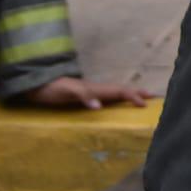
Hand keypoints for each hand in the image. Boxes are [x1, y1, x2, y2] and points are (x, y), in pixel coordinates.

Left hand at [21, 77, 152, 110]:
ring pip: (114, 93)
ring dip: (130, 95)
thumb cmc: (50, 89)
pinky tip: (117, 103)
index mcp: (94, 88)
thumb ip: (82, 96)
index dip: (132, 96)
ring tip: (142, 98)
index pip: (118, 91)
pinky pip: (106, 97)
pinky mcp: (83, 97)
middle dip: (137, 92)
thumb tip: (99, 105)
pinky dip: (117, 99)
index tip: (144, 104)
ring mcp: (90, 92)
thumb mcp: (64, 91)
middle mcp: (95, 89)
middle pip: (120, 90)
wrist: (35, 84)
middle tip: (154, 96)